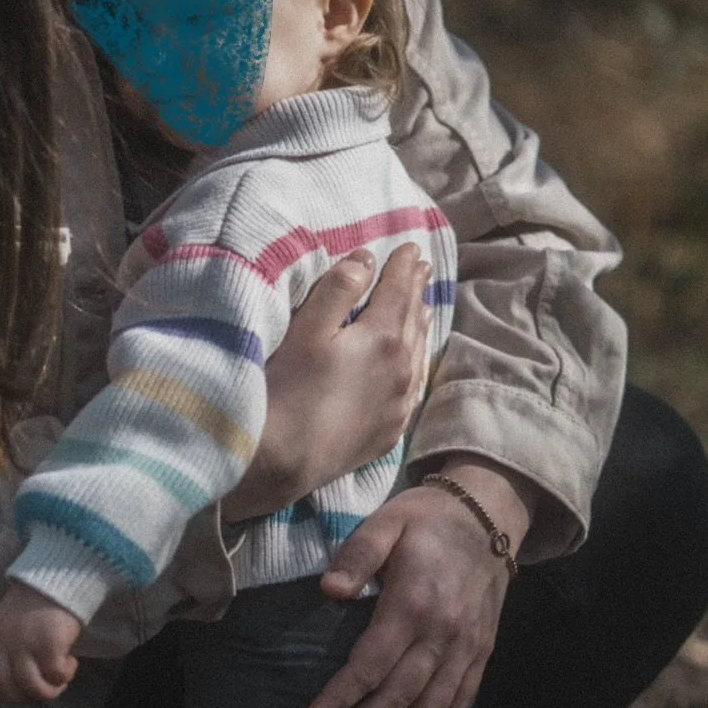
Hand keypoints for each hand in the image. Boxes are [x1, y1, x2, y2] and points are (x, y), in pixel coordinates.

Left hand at [0, 582, 82, 703]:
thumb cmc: (37, 599)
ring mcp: (25, 644)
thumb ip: (6, 643)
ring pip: (30, 686)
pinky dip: (64, 676)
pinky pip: (54, 675)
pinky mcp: (48, 645)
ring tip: (59, 683)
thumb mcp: (9, 619)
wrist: (58, 576)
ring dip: (47, 693)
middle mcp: (4, 642)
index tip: (13, 691)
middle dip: (22, 698)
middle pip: (2, 685)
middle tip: (41, 691)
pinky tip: (71, 663)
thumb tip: (18, 675)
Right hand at [222, 244, 429, 524]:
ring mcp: (399, 404)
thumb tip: (366, 259)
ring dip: (420, 325)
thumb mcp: (306, 328)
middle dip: (416, 290)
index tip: (410, 247)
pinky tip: (414, 362)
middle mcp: (402, 370)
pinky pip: (413, 387)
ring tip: (423, 306)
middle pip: (413, 319)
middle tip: (421, 267)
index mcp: (383, 337)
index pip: (399, 290)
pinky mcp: (389, 431)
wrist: (283, 461)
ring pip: (418, 353)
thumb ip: (338, 289)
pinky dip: (417, 364)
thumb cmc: (287, 389)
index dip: (403, 266)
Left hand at [301, 458, 535, 707]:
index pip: (370, 666)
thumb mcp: (386, 522)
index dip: (338, 701)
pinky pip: (460, 702)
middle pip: (398, 698)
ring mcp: (468, 647)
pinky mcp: (482, 652)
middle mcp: (444, 633)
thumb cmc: (426, 520)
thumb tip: (329, 591)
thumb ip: (357, 555)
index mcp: (414, 604)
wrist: (491, 514)